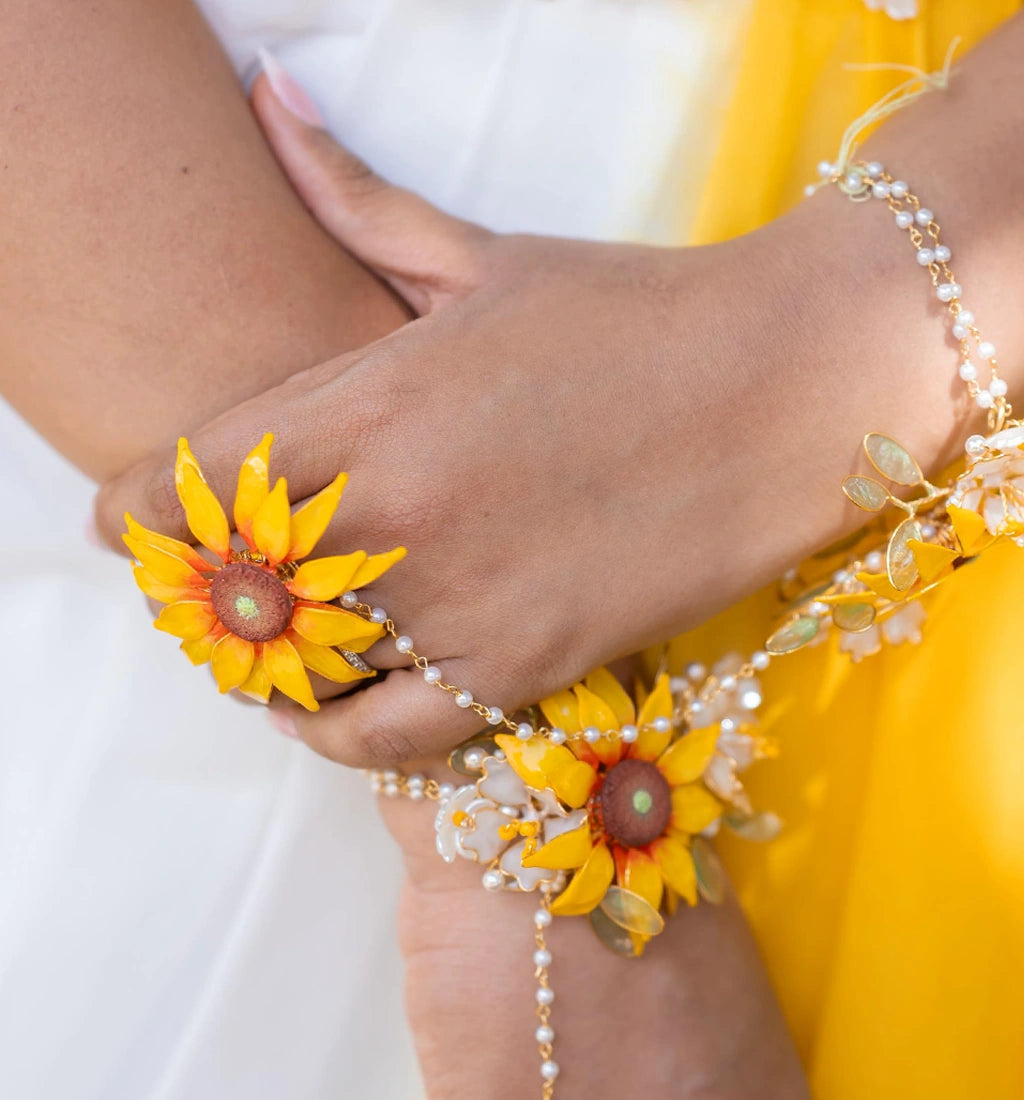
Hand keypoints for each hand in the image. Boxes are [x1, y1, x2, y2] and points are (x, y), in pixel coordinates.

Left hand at [94, 64, 958, 764]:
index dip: (136, 510)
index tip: (124, 522)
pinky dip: (334, 736)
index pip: (188, 479)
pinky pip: (382, 741)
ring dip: (265, 664)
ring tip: (272, 643)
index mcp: (372, 402)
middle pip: (227, 588)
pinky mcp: (520, 671)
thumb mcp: (484, 258)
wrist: (790, 391)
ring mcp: (458, 605)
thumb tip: (268, 101)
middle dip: (200, 591)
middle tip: (208, 585)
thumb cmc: (635, 313)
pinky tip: (324, 712)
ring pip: (298, 673)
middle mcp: (397, 516)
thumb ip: (354, 201)